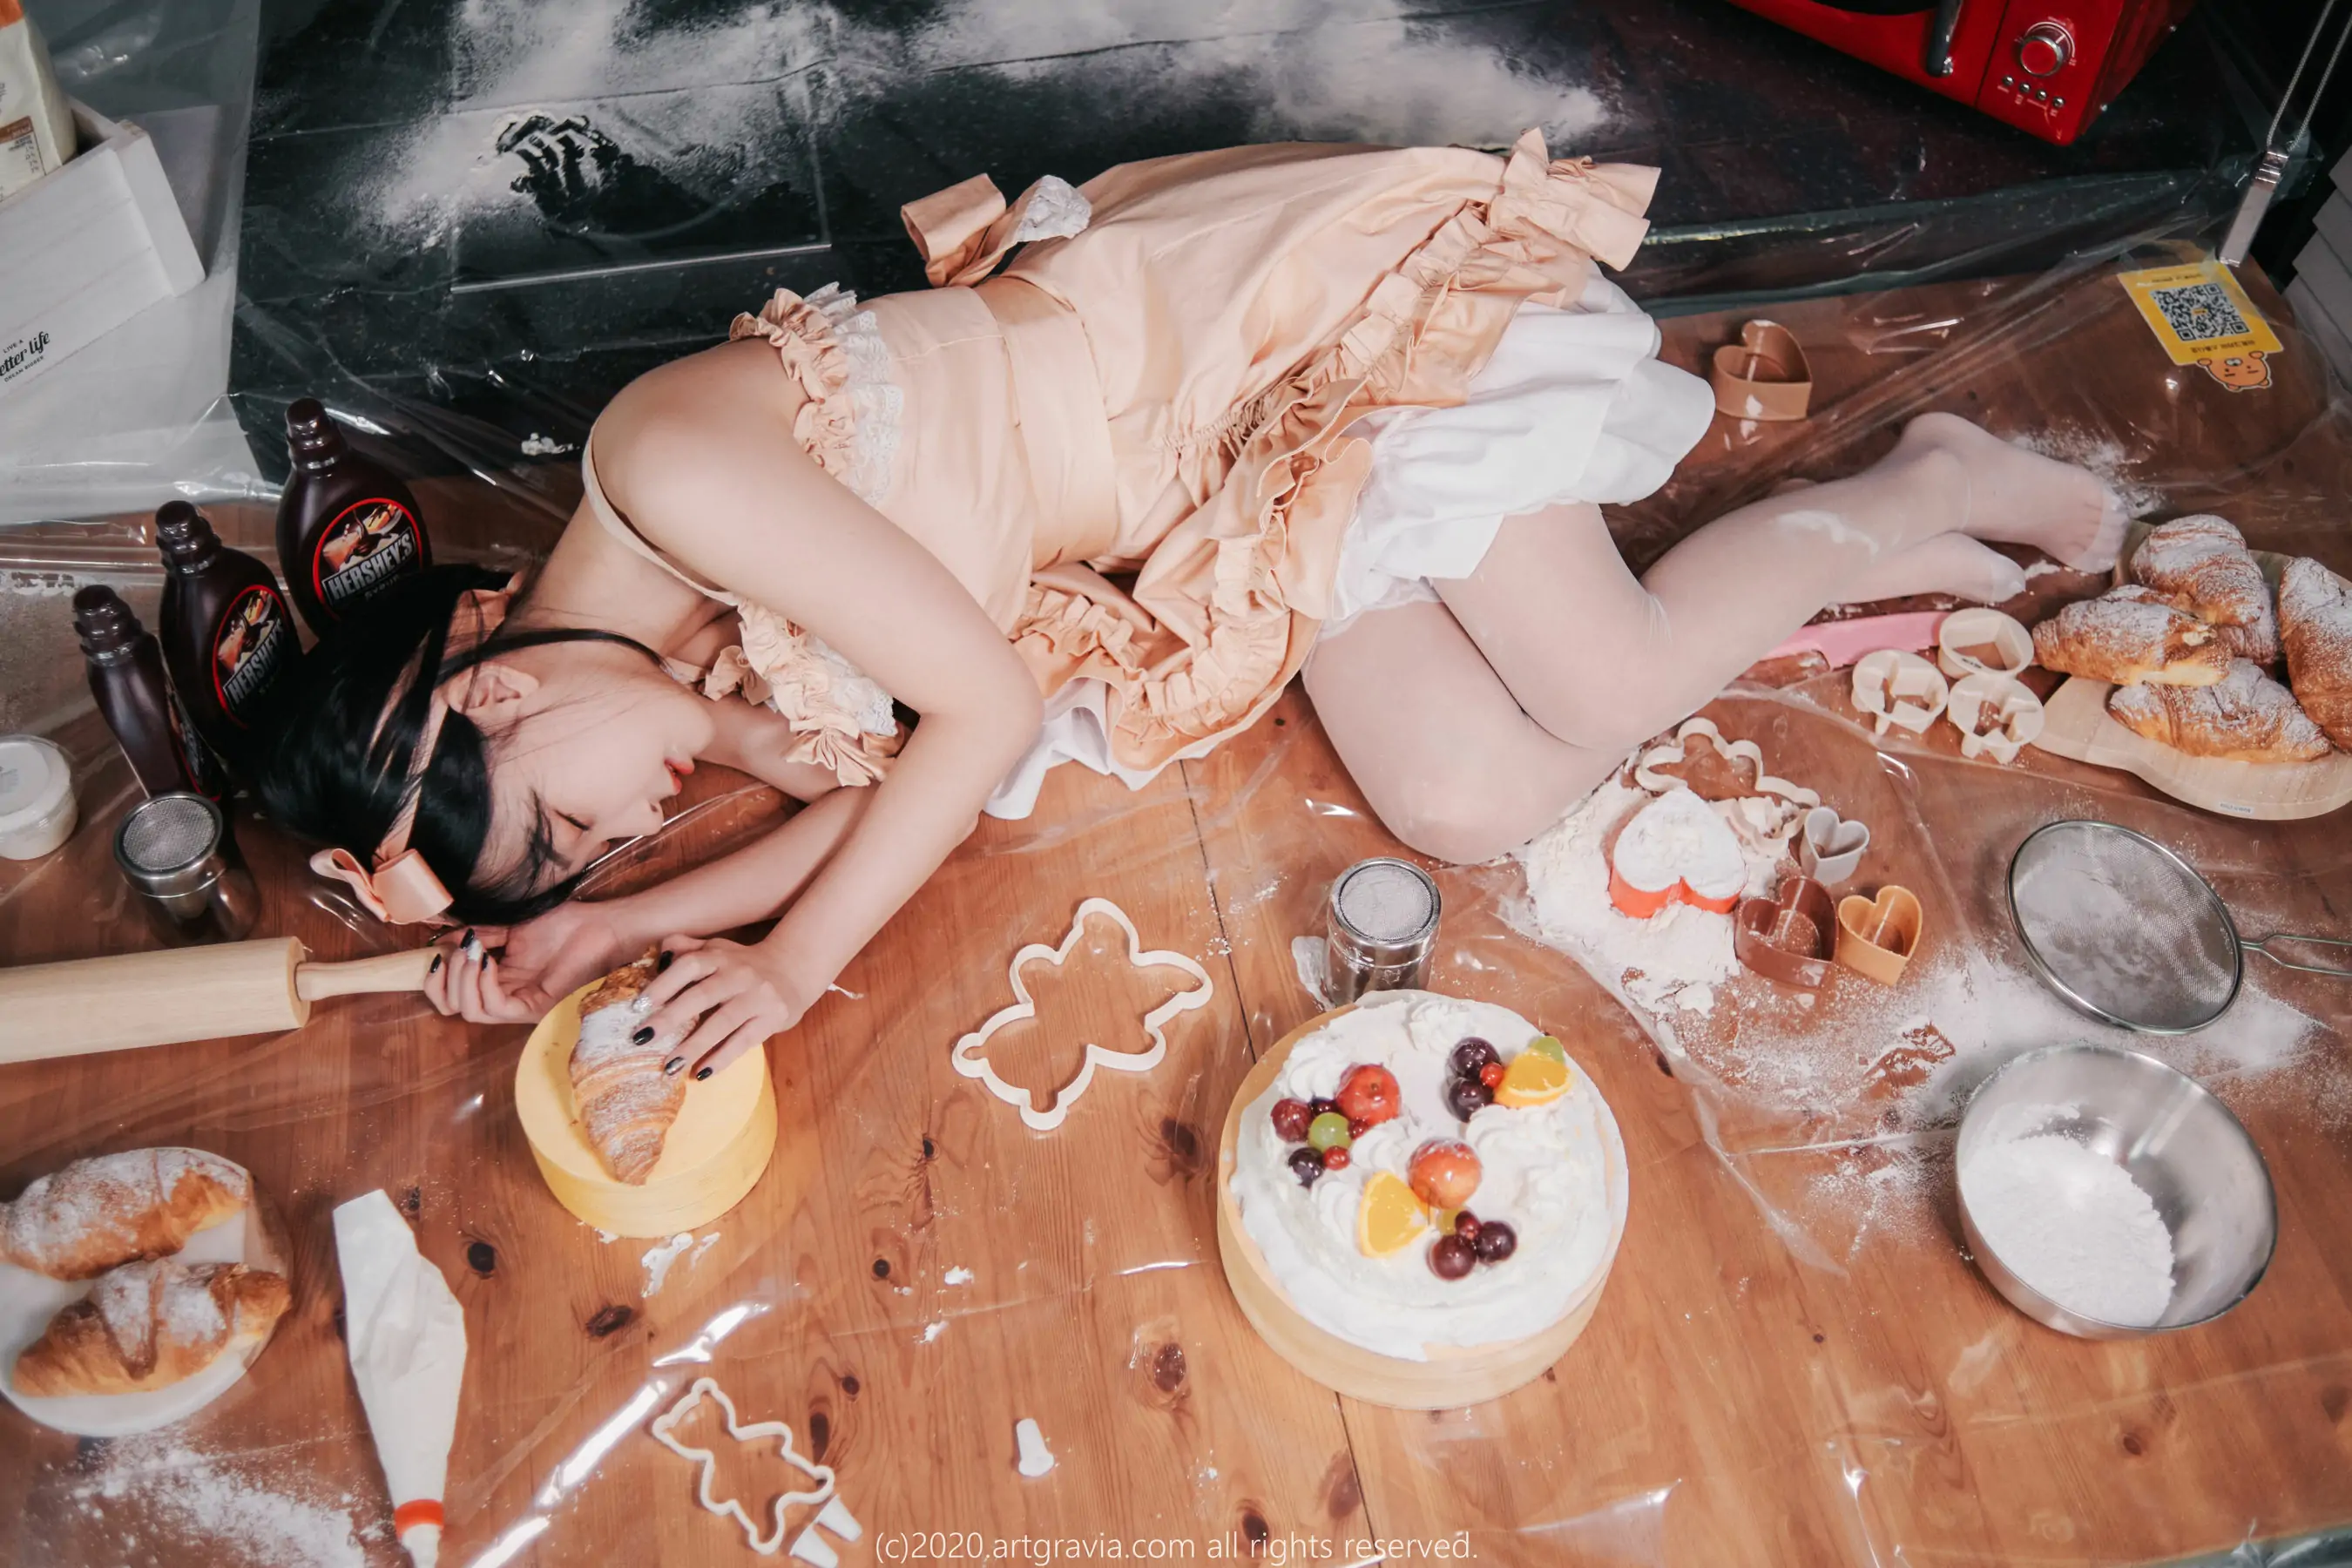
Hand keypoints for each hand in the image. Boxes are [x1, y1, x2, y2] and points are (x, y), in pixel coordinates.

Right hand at [420, 902, 634, 1023]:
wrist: (601, 925)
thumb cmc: (564, 924)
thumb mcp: (509, 926)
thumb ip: (477, 934)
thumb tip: (441, 940)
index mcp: (498, 981)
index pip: (452, 996)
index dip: (434, 978)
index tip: (434, 952)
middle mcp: (507, 997)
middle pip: (454, 1009)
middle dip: (441, 982)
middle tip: (451, 954)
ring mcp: (521, 1005)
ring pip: (471, 1011)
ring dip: (461, 979)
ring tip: (471, 953)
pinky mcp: (536, 1007)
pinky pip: (495, 1007)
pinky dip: (482, 984)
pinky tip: (487, 962)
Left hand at [635, 935, 807, 1080]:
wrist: (794, 968)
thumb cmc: (743, 963)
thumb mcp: (717, 949)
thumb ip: (686, 948)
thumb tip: (655, 956)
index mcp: (719, 955)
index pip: (688, 966)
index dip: (662, 985)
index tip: (638, 1007)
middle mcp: (738, 973)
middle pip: (702, 996)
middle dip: (670, 1018)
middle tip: (642, 1039)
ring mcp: (757, 996)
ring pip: (723, 1022)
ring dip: (694, 1046)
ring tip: (669, 1066)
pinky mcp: (773, 1018)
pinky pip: (744, 1041)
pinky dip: (722, 1058)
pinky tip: (701, 1072)